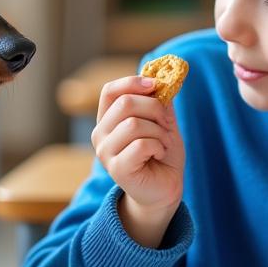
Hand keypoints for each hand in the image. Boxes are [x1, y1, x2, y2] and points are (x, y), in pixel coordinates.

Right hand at [91, 75, 184, 247]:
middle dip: (155, 109)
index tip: (155, 85)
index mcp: (108, 119)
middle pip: (126, 103)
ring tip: (163, 144)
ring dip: (159, 132)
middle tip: (167, 123)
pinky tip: (158, 155)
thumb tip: (163, 78)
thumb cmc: (161, 154)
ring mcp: (105, 152)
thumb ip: (160, 102)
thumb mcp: (164, 122)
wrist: (164, 188)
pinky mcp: (116, 168)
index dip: (132, 82)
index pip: (110, 91)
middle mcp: (100, 134)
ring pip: (134, 124)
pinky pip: (140, 145)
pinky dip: (158, 147)